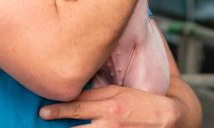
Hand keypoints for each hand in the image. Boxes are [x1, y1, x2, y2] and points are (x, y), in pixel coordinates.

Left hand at [39, 85, 181, 126]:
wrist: (170, 120)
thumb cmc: (143, 103)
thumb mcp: (120, 92)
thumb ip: (97, 93)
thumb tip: (74, 89)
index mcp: (110, 105)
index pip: (77, 105)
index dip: (57, 109)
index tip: (43, 111)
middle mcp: (110, 123)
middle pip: (77, 126)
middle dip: (60, 122)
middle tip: (45, 117)